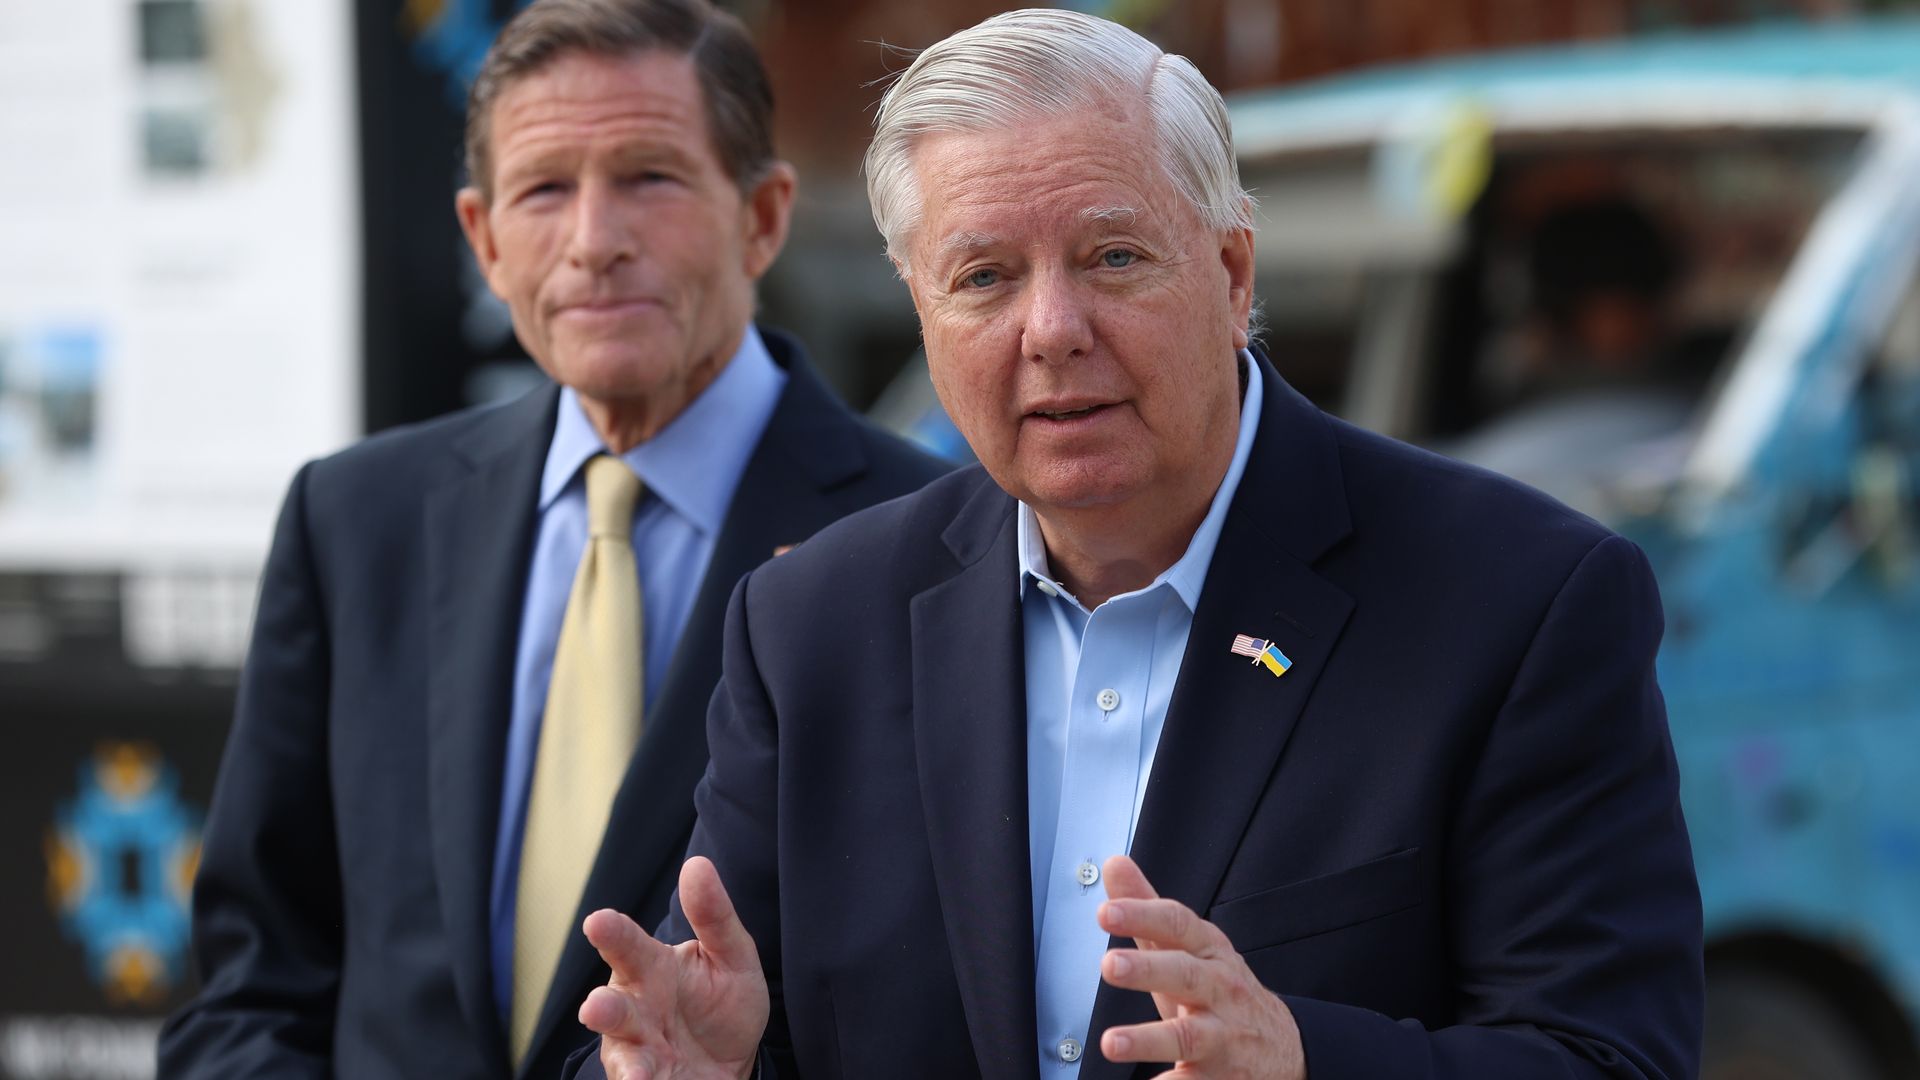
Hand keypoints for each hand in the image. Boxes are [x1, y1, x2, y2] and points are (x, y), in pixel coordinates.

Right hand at [579, 856, 769, 1079]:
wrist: (736, 1062)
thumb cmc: (724, 1001)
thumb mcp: (732, 956)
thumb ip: (714, 916)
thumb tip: (697, 865)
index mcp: (652, 968)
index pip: (628, 946)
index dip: (612, 934)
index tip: (598, 921)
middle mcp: (635, 1008)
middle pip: (612, 1005)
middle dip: (602, 1008)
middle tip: (596, 1006)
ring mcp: (636, 1049)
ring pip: (620, 1052)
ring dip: (624, 1061)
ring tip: (634, 1072)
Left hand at [1096, 855, 1305, 1079]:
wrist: (1282, 1046)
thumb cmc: (1219, 990)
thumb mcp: (1189, 947)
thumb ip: (1148, 908)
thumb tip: (1115, 865)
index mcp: (1208, 952)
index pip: (1178, 926)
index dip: (1143, 916)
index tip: (1107, 912)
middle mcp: (1218, 991)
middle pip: (1185, 975)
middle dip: (1147, 970)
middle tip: (1109, 965)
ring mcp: (1221, 1036)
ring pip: (1188, 1037)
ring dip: (1149, 1039)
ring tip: (1112, 1042)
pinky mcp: (1219, 1078)